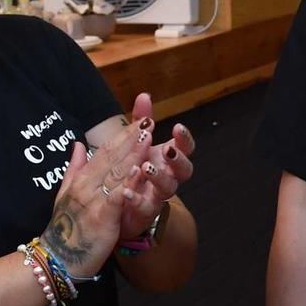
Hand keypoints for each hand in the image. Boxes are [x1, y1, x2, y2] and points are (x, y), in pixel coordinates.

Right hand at [43, 116, 150, 277]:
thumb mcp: (66, 194)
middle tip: (149, 120)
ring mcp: (94, 201)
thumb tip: (79, 144)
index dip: (123, 135)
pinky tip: (141, 171)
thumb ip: (74, 168)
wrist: (57, 257)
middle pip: (113, 158)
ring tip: (148, 137)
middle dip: (132, 138)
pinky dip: (129, 184)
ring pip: (116, 173)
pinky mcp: (102, 218)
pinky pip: (117, 198)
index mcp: (82, 179)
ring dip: (133, 154)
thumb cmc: (65, 229)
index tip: (140, 120)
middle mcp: (87, 186)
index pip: (105, 152)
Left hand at [118, 92, 195, 240]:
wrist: (120, 203)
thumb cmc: (133, 168)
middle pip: (185, 169)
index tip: (177, 127)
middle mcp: (168, 176)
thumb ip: (140, 120)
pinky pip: (145, 206)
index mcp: (168, 158)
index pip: (185, 147)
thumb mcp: (134, 142)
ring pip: (168, 188)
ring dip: (159, 177)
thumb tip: (144, 95)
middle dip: (179, 159)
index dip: (185, 138)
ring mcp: (158, 195)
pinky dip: (136, 199)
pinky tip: (125, 192)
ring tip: (146, 167)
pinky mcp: (144, 211)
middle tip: (168, 150)